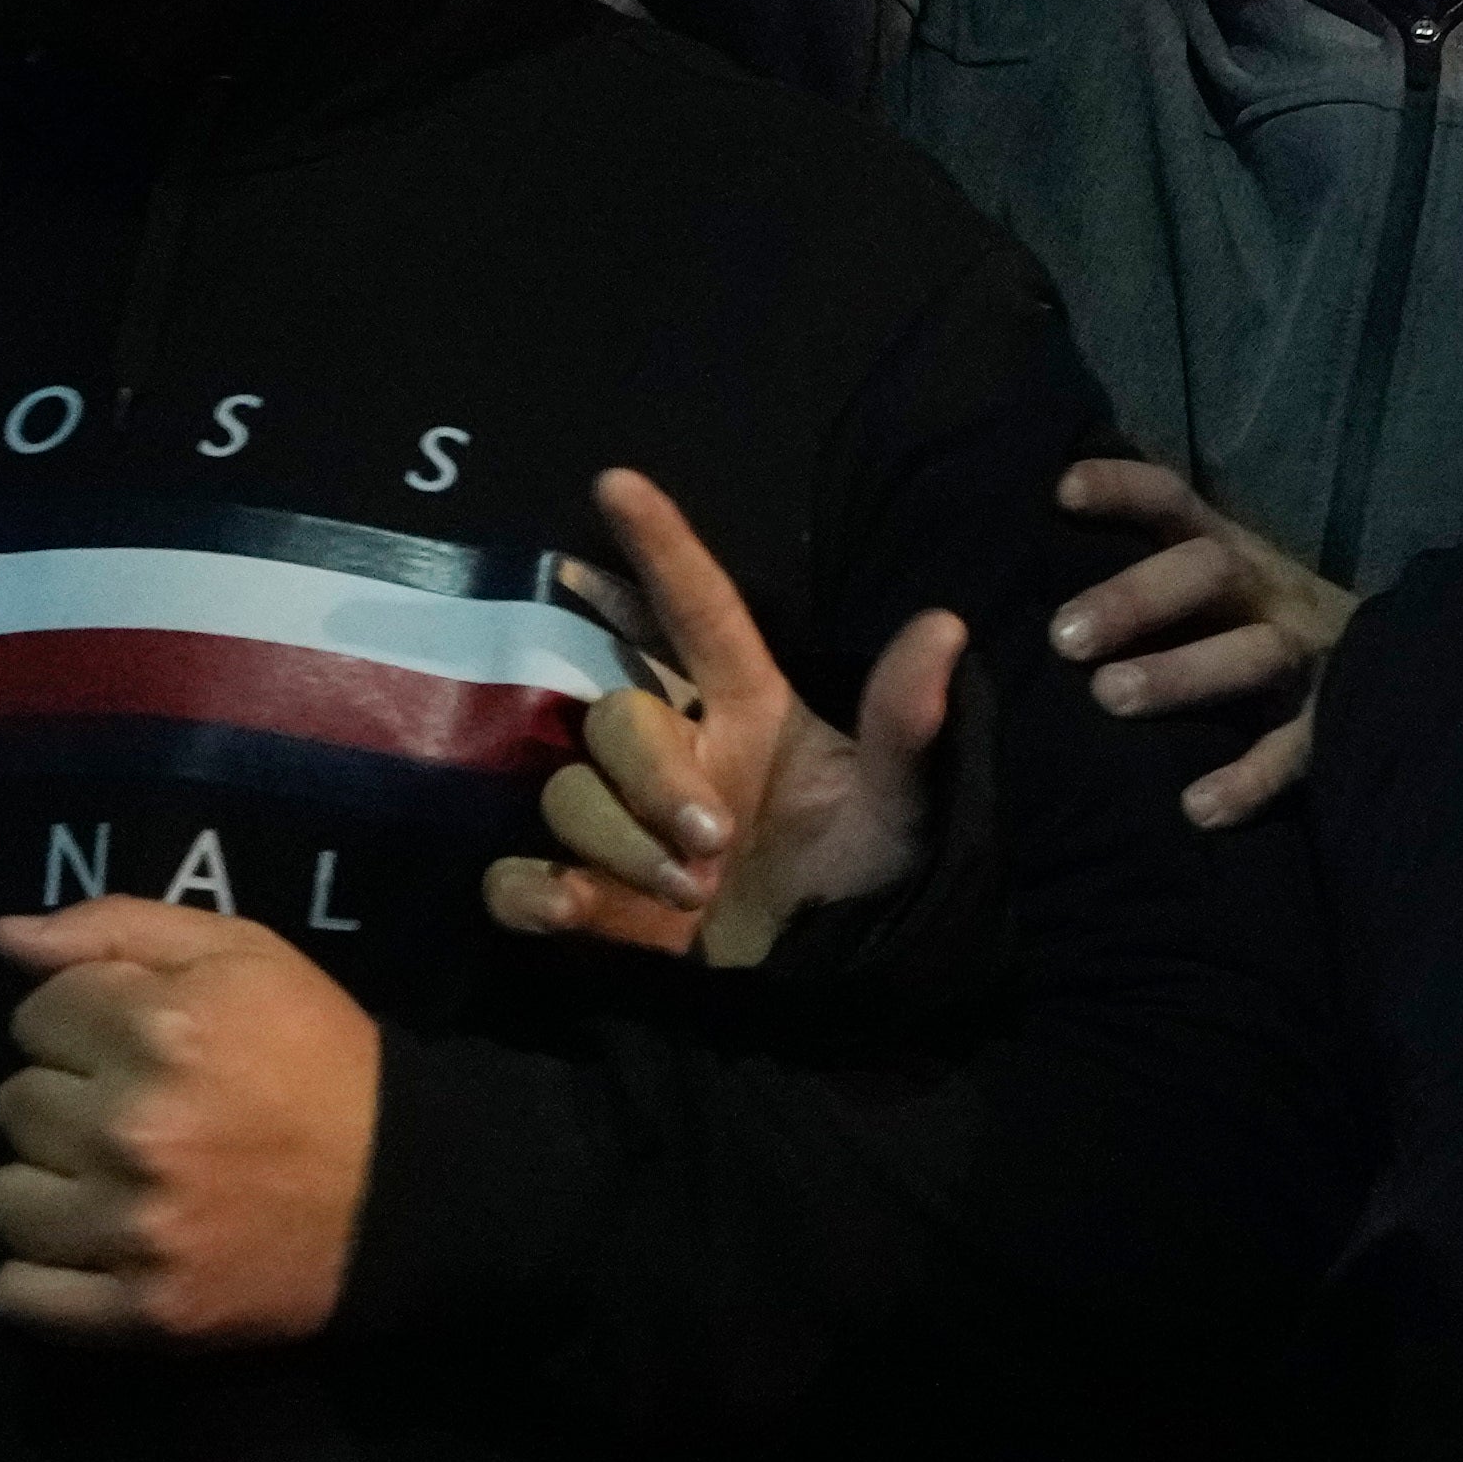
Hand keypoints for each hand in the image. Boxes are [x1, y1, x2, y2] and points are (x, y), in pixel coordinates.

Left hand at [0, 899, 385, 1342]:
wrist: (404, 1189)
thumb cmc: (317, 1058)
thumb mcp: (242, 954)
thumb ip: (117, 929)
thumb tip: (6, 939)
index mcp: (160, 1029)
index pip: (34, 1016)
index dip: (77, 1024)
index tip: (124, 1046)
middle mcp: (134, 1129)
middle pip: (14, 1104)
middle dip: (64, 1101)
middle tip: (125, 1115)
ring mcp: (134, 1228)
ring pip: (0, 1198)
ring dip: (42, 1186)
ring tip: (103, 1183)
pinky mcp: (141, 1310)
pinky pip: (17, 1294)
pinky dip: (37, 1277)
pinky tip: (84, 1249)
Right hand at [492, 466, 971, 966]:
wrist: (838, 979)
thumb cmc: (870, 872)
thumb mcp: (903, 803)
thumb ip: (907, 723)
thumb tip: (944, 626)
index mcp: (747, 708)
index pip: (698, 610)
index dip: (661, 548)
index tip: (615, 482)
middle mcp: (677, 750)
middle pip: (617, 716)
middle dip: (655, 780)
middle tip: (715, 846)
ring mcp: (624, 821)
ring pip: (569, 792)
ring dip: (620, 845)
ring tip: (691, 895)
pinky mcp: (587, 896)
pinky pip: (518, 870)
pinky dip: (531, 890)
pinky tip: (567, 910)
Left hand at [1047, 453, 1352, 829]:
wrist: (1405, 672)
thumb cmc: (1258, 632)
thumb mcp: (1214, 591)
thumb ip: (1145, 578)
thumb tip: (1029, 571)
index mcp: (1232, 554)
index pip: (1174, 504)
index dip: (1124, 489)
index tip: (1063, 492)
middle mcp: (1270, 594)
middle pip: (1209, 572)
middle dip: (1136, 597)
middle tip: (1066, 635)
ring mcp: (1307, 658)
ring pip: (1252, 655)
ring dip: (1181, 674)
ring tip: (1110, 697)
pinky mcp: (1333, 726)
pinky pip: (1292, 752)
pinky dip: (1248, 780)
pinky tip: (1198, 808)